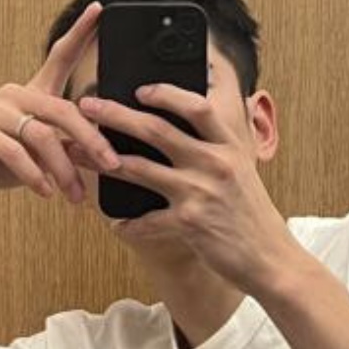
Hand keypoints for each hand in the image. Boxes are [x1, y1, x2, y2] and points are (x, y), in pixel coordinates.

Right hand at [0, 1, 120, 204]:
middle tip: (112, 166)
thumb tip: (101, 154)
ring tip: (75, 197)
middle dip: (92, 140)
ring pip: (42, 137)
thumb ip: (66, 149)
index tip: (100, 10)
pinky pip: (15, 153)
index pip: (59, 57)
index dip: (80, 34)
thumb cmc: (0, 164)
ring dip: (64, 171)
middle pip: (64, 110)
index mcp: (32, 94)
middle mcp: (14, 94)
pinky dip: (34, 175)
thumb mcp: (40, 157)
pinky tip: (46, 193)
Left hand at [69, 83, 298, 295]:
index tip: (140, 89)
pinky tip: (117, 225)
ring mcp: (200, 192)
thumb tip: (188, 127)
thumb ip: (218, 148)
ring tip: (78, 153)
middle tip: (87, 106)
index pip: (195, 105)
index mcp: (228, 146)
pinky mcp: (189, 224)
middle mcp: (214, 163)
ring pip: (140, 169)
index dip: (165, 93)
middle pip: (156, 129)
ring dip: (103, 161)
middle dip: (115, 115)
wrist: (271, 259)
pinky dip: (129, 224)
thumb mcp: (244, 171)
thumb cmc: (254, 217)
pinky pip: (146, 221)